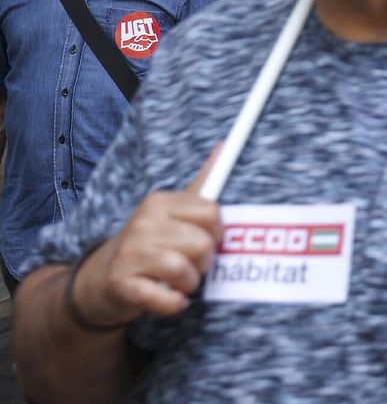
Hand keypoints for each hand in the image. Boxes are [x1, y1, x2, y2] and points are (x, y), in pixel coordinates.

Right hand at [73, 146, 222, 325]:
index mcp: (159, 202)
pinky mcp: (121, 284)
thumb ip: (201, 182)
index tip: (207, 239)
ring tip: (180, 281)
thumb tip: (224, 145)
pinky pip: (166, 299)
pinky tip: (173, 298)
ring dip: (189, 283)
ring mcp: (129, 253)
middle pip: (202, 243)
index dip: (217, 232)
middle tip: (191, 263)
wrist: (100, 279)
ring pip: (184, 271)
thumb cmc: (150, 242)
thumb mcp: (173, 210)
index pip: (212, 213)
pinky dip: (175, 303)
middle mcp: (143, 223)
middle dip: (204, 260)